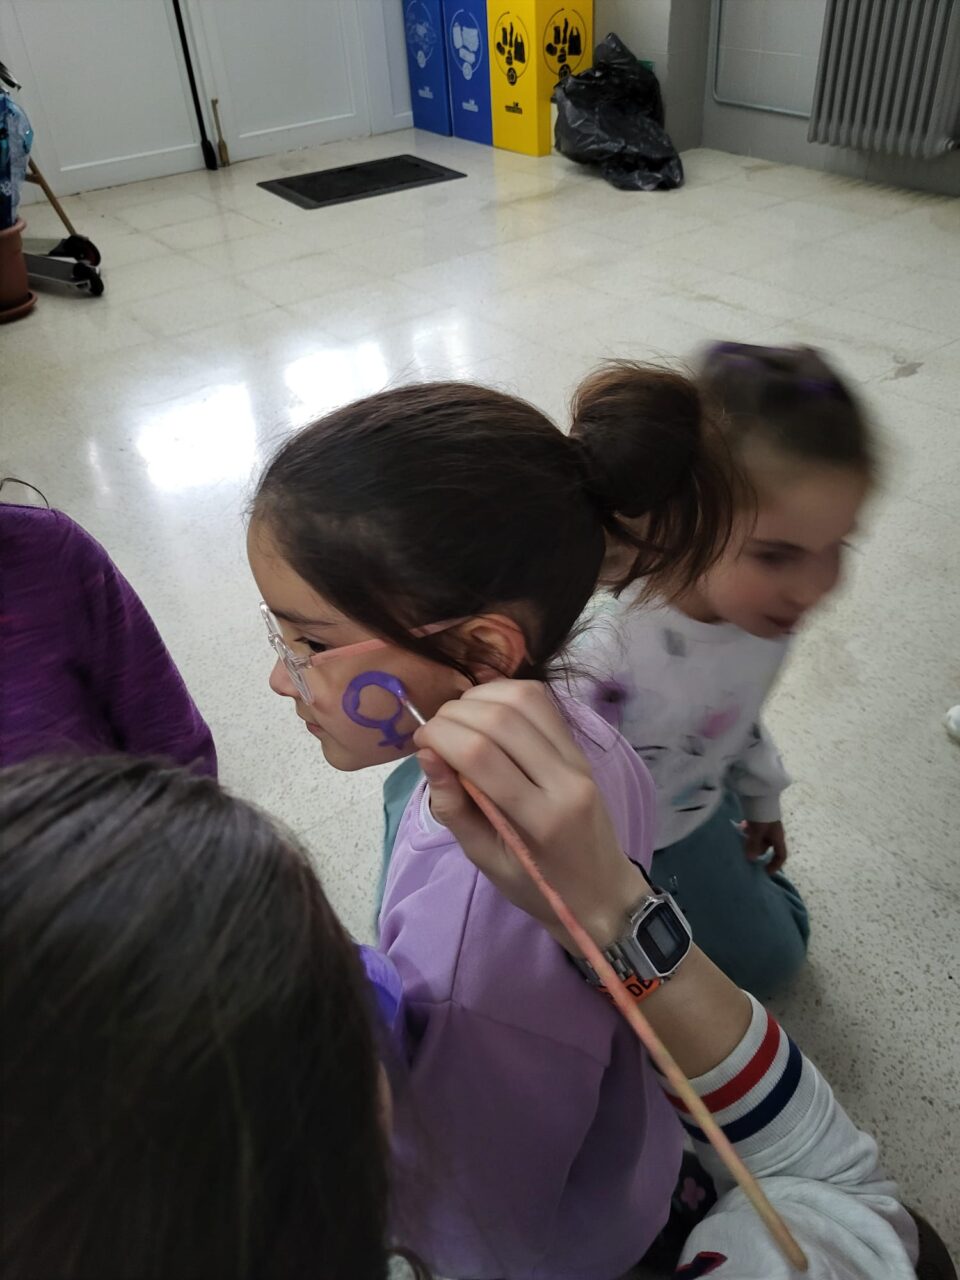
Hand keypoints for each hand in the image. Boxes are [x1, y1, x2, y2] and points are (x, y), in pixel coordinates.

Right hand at [413, 681, 645, 950]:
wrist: (601, 890)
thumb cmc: (537, 885)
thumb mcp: (485, 860)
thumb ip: (453, 807)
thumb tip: (426, 754)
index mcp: (541, 819)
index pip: (481, 756)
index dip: (440, 736)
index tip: (419, 742)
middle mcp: (565, 780)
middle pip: (501, 719)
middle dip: (454, 714)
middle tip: (432, 731)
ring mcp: (578, 760)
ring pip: (524, 699)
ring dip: (479, 697)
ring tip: (456, 718)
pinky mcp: (581, 748)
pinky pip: (542, 703)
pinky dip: (504, 694)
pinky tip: (484, 710)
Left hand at [741, 820, 787, 873]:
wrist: (760, 796)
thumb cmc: (763, 815)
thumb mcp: (758, 831)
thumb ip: (754, 844)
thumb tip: (751, 859)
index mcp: (778, 838)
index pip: (781, 856)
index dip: (775, 865)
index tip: (766, 872)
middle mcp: (773, 834)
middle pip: (765, 848)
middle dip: (755, 852)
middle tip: (744, 856)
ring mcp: (765, 827)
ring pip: (757, 840)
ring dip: (749, 842)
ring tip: (739, 844)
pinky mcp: (758, 820)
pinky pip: (751, 831)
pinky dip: (746, 832)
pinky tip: (739, 830)